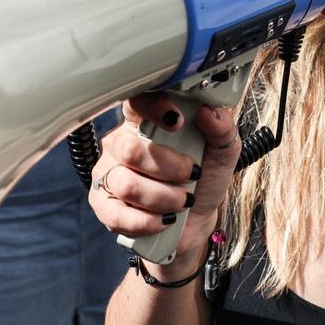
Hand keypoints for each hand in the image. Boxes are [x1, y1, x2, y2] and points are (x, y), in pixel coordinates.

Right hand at [89, 94, 241, 258]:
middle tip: (193, 174)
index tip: (178, 121)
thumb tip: (209, 112)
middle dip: (169, 166)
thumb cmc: (203, 180)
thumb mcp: (222, 154)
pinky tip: (165, 218)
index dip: (153, 108)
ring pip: (126, 184)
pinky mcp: (103, 205)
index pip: (136, 102)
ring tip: (184, 201)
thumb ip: (221, 129)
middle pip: (130, 149)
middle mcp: (120, 144)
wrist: (197, 220)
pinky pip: (117, 215)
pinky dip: (148, 221)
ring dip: (164, 197)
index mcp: (144, 122)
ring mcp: (108, 174)